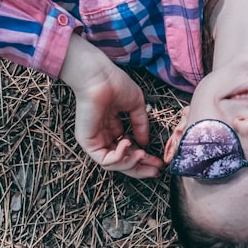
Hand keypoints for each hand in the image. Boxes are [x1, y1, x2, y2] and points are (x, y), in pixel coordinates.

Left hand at [60, 38, 162, 177]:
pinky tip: (127, 143)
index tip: (159, 162)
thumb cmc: (115, 84)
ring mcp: (95, 141)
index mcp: (113, 128)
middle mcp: (103, 136)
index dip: (144, 159)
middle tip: (156, 171)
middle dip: (140, 168)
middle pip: (122, 161)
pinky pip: (104, 161)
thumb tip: (145, 143)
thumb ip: (140, 125)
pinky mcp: (87, 143)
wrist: (99, 76)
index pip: (129, 150)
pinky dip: (119, 157)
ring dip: (131, 164)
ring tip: (142, 154)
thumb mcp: (135, 106)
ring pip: (114, 165)